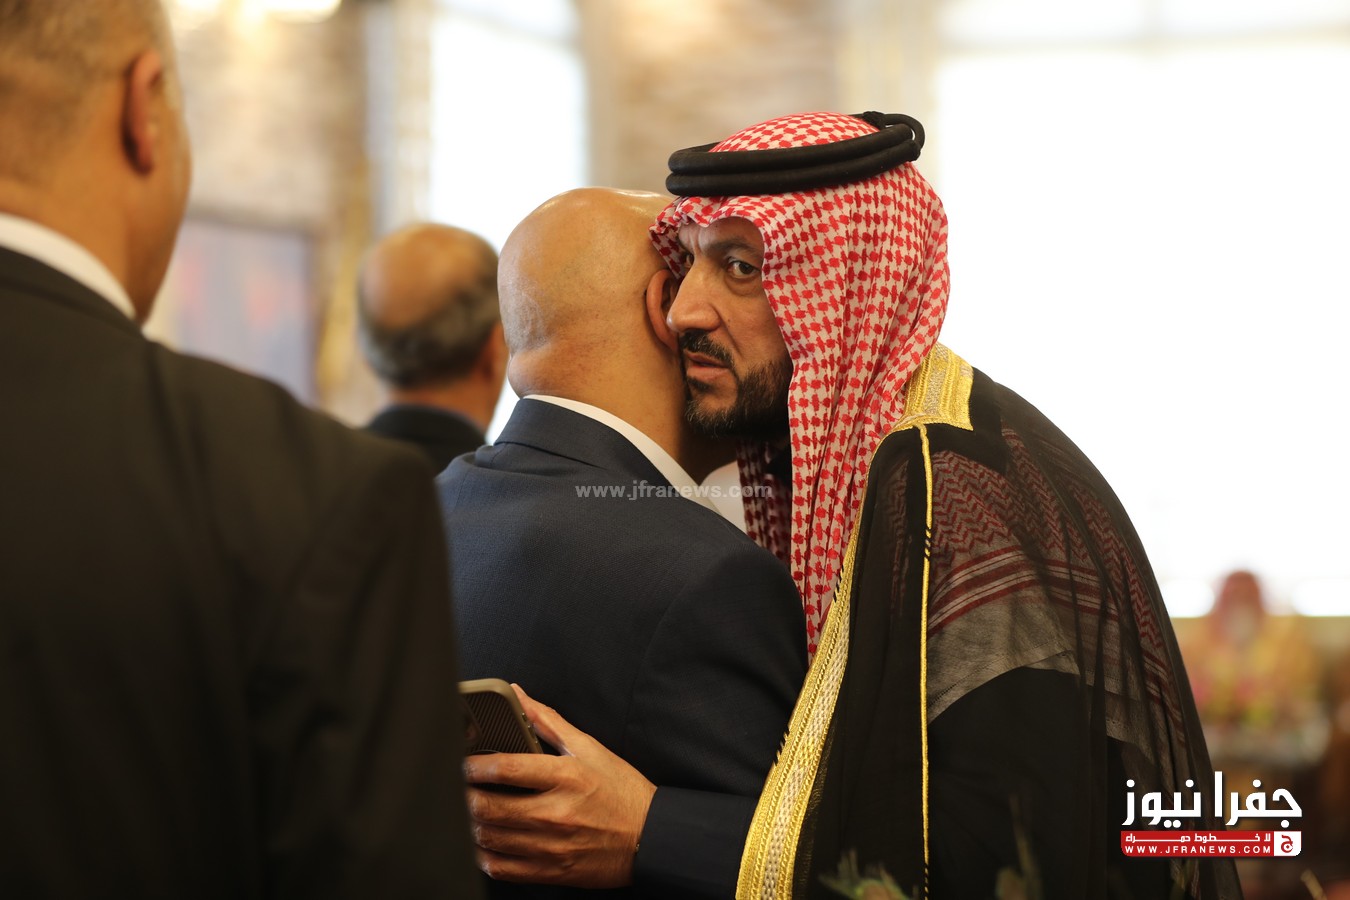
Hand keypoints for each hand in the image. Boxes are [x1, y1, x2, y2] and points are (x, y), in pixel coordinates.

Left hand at [463, 684, 656, 887]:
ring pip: (491, 839)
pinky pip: (503, 868)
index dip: (474, 765)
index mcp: (566, 777)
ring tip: (467, 811)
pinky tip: (481, 842)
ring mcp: (552, 846)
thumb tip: (519, 696)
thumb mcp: (590, 748)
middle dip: (464, 797)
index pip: (506, 769)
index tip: (462, 763)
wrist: (651, 837)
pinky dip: (484, 856)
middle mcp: (556, 813)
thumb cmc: (622, 791)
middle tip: (457, 788)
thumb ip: (548, 722)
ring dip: (470, 825)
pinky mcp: (551, 871)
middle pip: (490, 807)